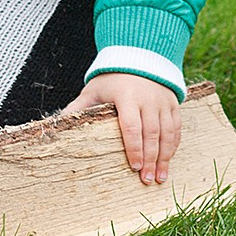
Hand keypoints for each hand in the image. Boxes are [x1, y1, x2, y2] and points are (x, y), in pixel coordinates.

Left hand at [63, 73, 179, 184]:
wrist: (138, 55)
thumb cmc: (112, 78)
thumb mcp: (94, 89)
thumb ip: (79, 106)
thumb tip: (59, 123)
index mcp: (127, 96)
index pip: (131, 127)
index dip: (134, 149)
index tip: (133, 167)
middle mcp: (148, 99)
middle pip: (151, 134)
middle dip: (150, 159)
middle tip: (146, 180)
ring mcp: (163, 101)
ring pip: (167, 133)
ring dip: (164, 157)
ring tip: (159, 176)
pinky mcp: (173, 102)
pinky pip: (176, 127)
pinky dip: (173, 145)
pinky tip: (168, 159)